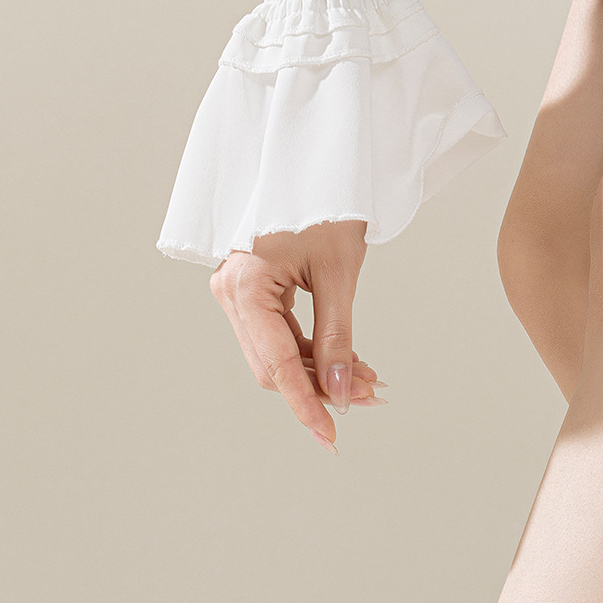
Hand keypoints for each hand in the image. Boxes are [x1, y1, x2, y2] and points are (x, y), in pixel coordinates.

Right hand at [210, 221, 385, 450]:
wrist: (316, 167)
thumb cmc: (325, 206)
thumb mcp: (339, 274)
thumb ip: (338, 337)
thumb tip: (342, 392)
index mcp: (245, 286)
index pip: (276, 364)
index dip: (305, 404)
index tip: (329, 435)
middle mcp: (230, 292)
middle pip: (273, 365)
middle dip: (322, 387)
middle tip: (372, 396)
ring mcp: (236, 292)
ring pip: (277, 355)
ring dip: (322, 372)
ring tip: (369, 379)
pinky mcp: (251, 292)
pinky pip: (279, 336)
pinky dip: (314, 352)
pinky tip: (349, 362)